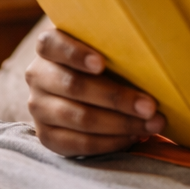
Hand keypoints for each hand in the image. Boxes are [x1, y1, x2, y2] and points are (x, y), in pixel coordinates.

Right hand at [26, 29, 166, 157]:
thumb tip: (150, 56)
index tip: (102, 64)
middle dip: (116, 98)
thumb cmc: (103, 61)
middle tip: (150, 106)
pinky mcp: (47, 136)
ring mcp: (38, 108)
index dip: (76, 54)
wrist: (84, 90)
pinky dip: (111, 141)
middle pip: (74, 86)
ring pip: (80, 118)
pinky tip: (133, 137)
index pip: (52, 44)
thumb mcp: (104, 46)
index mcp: (48, 46)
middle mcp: (37, 76)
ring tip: (152, 124)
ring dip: (121, 123)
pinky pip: (80, 143)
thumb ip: (115, 46)